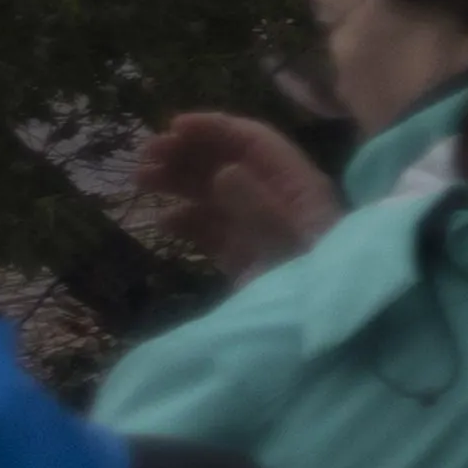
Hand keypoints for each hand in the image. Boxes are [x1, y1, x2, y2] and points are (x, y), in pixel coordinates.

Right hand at [128, 110, 341, 278]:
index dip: (216, 129)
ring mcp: (263, 233)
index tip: (172, 126)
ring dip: (180, 182)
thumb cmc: (314, 289)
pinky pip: (215, 232)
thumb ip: (258, 210)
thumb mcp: (288, 249)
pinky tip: (163, 221)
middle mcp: (282, 204)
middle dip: (189, 153)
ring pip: (218, 195)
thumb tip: (224, 171)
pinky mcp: (249, 262)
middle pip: (232, 163)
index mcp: (300, 189)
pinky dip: (188, 222)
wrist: (327, 341)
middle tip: (145, 155)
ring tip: (141, 179)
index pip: (257, 144)